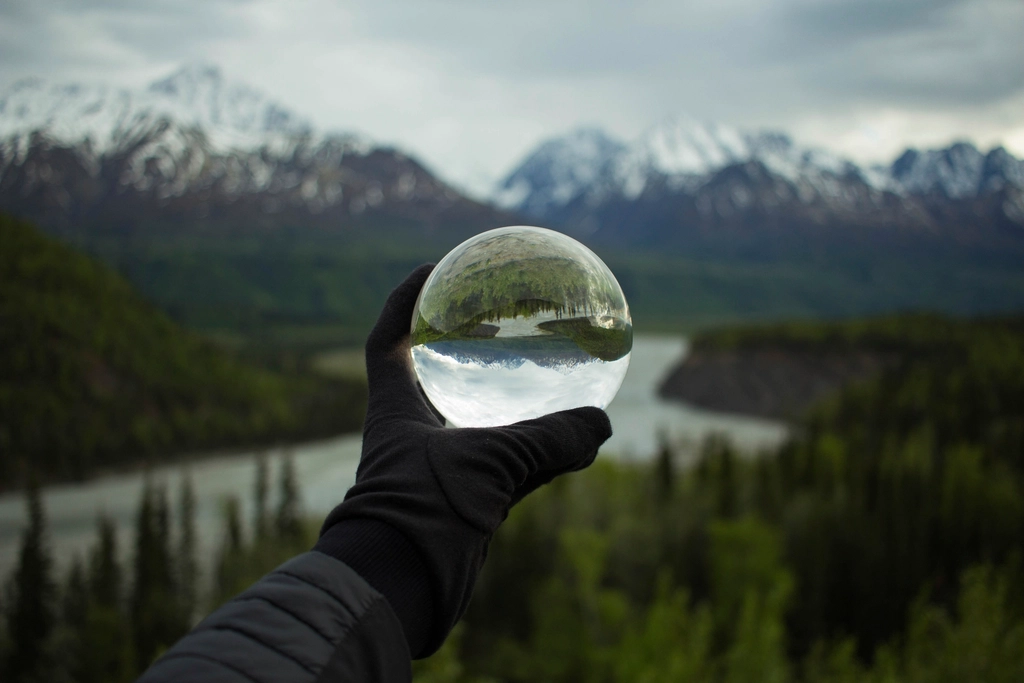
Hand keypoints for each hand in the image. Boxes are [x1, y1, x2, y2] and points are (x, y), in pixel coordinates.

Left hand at [319, 264, 611, 655]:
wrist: (401, 587)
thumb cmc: (423, 511)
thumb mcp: (489, 464)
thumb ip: (547, 442)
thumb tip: (600, 425)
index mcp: (395, 409)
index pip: (387, 341)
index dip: (402, 302)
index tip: (430, 270)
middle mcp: (412, 435)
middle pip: (431, 373)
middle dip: (455, 341)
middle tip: (494, 313)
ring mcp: (437, 468)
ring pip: (473, 418)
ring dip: (500, 393)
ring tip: (543, 365)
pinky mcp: (462, 501)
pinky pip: (503, 461)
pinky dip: (534, 448)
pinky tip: (574, 441)